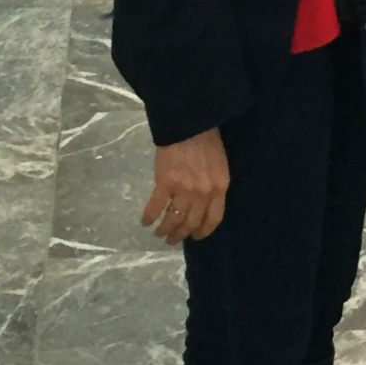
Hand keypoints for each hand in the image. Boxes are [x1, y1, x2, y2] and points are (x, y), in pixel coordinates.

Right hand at [142, 127, 229, 244]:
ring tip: (159, 233)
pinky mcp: (165, 183)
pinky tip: (145, 221)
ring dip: (165, 230)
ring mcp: (184, 189)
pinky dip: (149, 217)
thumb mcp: (219, 165)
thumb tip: (202, 204)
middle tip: (172, 240)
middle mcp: (203, 193)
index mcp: (220, 187)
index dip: (203, 231)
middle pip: (191, 223)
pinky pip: (156, 207)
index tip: (195, 237)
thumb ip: (213, 185)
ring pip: (173, 219)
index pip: (213, 219)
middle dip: (181, 235)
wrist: (190, 124)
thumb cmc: (207, 140)